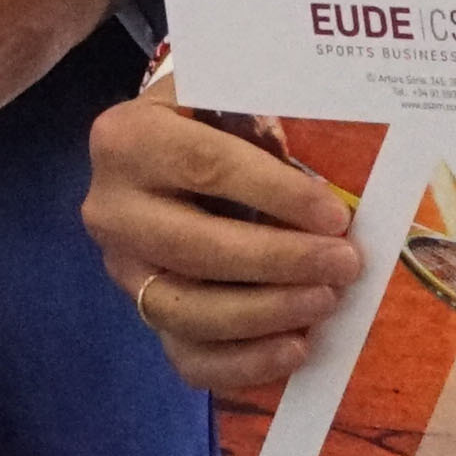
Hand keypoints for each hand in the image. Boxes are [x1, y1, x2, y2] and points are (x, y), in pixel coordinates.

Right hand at [79, 90, 362, 390]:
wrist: (152, 156)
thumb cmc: (202, 119)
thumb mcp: (218, 92)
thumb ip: (253, 105)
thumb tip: (324, 131)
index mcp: (127, 139)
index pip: (207, 167)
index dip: (275, 194)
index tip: (335, 215)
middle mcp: (111, 209)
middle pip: (196, 247)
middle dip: (279, 261)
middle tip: (344, 264)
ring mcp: (122, 271)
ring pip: (188, 311)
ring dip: (266, 314)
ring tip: (326, 301)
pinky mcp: (142, 315)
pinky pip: (188, 357)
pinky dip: (244, 363)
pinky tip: (295, 349)